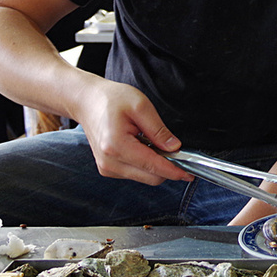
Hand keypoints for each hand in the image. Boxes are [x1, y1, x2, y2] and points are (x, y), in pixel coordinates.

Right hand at [70, 79, 190, 185]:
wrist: (87, 101)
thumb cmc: (111, 99)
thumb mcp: (140, 106)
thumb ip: (159, 130)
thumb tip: (175, 148)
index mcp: (116, 146)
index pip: (153, 167)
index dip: (174, 171)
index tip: (189, 174)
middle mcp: (109, 163)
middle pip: (150, 178)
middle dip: (167, 168)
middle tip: (177, 151)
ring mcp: (107, 168)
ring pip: (144, 177)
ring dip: (155, 165)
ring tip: (151, 141)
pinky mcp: (107, 169)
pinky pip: (134, 173)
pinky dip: (145, 164)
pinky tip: (142, 146)